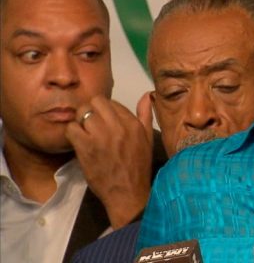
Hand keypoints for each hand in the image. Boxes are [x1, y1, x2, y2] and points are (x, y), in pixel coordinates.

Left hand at [65, 95, 153, 227]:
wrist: (128, 192)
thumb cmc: (138, 166)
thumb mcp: (148, 139)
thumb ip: (145, 115)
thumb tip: (146, 95)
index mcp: (133, 124)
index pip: (112, 102)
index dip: (105, 109)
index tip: (104, 120)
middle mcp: (117, 126)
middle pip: (95, 102)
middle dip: (91, 110)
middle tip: (91, 122)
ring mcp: (100, 136)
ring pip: (82, 113)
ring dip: (81, 121)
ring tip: (84, 132)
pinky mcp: (85, 147)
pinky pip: (71, 128)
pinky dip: (72, 132)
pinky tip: (78, 141)